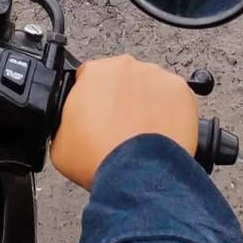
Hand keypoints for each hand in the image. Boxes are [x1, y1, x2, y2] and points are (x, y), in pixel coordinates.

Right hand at [51, 55, 197, 190]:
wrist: (136, 176)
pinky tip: (162, 134)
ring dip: (146, 104)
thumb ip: (65, 123)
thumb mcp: (59, 144)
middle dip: (120, 99)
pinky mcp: (182, 91)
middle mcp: (126, 66)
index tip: (96, 117)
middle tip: (119, 128)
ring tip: (143, 135)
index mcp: (94, 72)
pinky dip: (172, 113)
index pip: (89, 78)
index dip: (91, 100)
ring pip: (150, 87)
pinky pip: (175, 99)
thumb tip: (73, 125)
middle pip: (122, 80)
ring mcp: (157, 76)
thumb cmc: (99, 158)